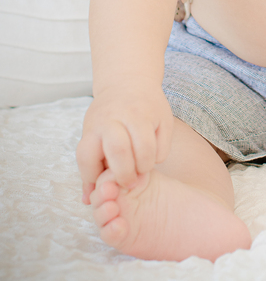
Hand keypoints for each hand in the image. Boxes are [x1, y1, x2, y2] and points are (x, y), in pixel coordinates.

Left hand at [76, 81, 173, 202]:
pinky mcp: (161, 114)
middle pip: (119, 151)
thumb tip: (87, 200)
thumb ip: (91, 167)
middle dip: (125, 175)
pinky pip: (163, 146)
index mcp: (94, 126)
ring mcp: (140, 114)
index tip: (103, 181)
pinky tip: (152, 154)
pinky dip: (158, 157)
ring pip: (145, 150)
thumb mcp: (93, 135)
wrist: (129, 80)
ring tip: (142, 169)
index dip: (93, 177)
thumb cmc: (108, 117)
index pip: (87, 157)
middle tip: (130, 182)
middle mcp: (116, 117)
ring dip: (144, 167)